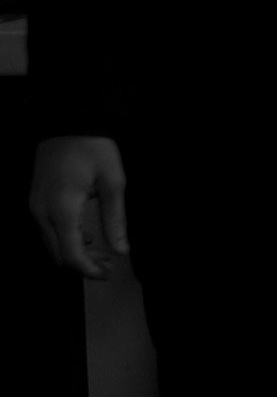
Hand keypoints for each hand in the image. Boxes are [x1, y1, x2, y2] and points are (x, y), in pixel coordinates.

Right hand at [27, 136, 128, 278]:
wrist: (68, 123)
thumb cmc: (94, 149)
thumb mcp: (113, 183)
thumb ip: (116, 219)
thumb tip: (122, 250)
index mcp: (62, 210)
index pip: (70, 255)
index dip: (88, 269)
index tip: (106, 273)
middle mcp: (42, 213)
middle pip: (57, 255)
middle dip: (82, 264)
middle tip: (108, 263)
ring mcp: (35, 208)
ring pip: (50, 245)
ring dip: (73, 252)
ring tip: (101, 250)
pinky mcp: (35, 202)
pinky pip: (47, 231)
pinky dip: (65, 239)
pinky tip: (86, 234)